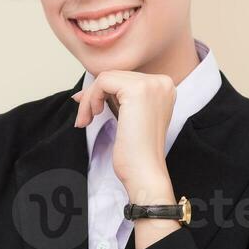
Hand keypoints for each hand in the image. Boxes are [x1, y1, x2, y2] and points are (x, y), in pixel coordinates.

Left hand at [70, 70, 175, 200]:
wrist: (144, 172)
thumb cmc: (136, 152)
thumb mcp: (128, 117)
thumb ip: (115, 99)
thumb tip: (84, 91)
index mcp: (164, 87)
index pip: (124, 79)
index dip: (102, 92)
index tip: (88, 109)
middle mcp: (162, 82)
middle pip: (115, 76)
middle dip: (93, 96)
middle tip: (84, 118)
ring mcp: (152, 84)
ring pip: (106, 78)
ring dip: (90, 99)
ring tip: (86, 120)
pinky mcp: (137, 90)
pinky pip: (102, 82)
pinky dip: (90, 99)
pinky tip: (91, 116)